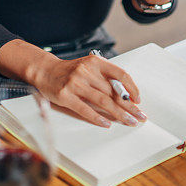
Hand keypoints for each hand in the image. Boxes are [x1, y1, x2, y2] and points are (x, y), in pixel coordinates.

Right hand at [31, 52, 145, 127]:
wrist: (45, 71)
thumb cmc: (71, 72)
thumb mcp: (89, 67)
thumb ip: (105, 78)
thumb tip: (126, 96)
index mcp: (95, 62)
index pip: (120, 74)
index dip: (132, 88)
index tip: (138, 100)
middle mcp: (86, 71)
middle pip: (113, 91)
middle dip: (129, 106)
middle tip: (140, 116)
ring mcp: (75, 83)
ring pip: (103, 101)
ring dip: (118, 114)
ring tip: (128, 121)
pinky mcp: (65, 96)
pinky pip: (85, 109)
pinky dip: (98, 118)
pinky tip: (107, 123)